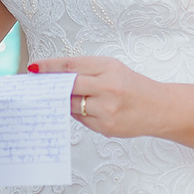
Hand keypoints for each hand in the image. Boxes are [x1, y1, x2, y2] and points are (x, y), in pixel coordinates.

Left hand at [31, 56, 158, 138]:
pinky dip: (77, 113)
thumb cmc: (133, 86)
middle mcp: (108, 87)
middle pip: (68, 86)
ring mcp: (107, 109)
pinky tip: (81, 109)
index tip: (34, 68)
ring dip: (62, 102)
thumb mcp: (112, 68)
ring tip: (56, 98)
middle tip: (37, 86)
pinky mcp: (106, 127)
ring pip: (72, 105)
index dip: (49, 67)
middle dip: (50, 86)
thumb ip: (86, 71)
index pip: (71, 66)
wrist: (159, 108)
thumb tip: (55, 77)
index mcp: (108, 67)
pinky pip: (81, 119)